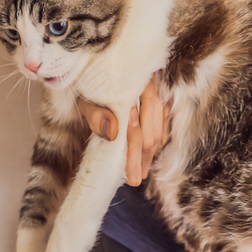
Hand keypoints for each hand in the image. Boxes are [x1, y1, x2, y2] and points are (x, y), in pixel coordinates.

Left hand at [77, 71, 171, 185]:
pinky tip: (149, 156)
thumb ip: (97, 115)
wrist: (94, 72)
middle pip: (151, 132)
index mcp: (133, 87)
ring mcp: (157, 94)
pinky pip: (164, 124)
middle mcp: (150, 88)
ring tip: (141, 172)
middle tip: (135, 179)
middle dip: (143, 158)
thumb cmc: (91, 89)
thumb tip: (114, 133)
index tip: (130, 176)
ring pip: (159, 130)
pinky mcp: (159, 99)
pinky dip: (157, 142)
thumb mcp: (87, 101)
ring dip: (151, 154)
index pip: (137, 126)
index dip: (134, 154)